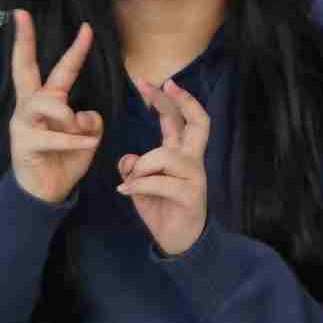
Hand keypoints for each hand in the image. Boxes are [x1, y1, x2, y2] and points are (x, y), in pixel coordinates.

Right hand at [4, 22, 107, 206]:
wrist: (44, 194)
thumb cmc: (63, 160)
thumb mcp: (85, 137)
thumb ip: (90, 121)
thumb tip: (84, 115)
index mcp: (46, 101)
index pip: (60, 69)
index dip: (75, 48)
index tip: (86, 26)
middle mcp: (30, 106)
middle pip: (24, 67)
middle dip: (24, 40)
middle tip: (21, 15)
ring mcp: (23, 123)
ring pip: (48, 102)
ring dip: (68, 116)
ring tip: (79, 132)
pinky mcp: (25, 143)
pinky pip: (54, 135)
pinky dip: (75, 140)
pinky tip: (88, 144)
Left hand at [115, 71, 215, 258]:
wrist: (178, 241)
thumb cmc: (162, 208)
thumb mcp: (141, 184)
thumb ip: (134, 167)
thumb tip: (128, 159)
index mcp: (181, 153)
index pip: (177, 119)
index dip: (164, 98)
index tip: (145, 81)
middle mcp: (192, 160)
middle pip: (198, 122)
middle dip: (181, 101)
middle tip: (166, 84)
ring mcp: (194, 177)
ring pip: (166, 155)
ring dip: (142, 165)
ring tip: (130, 181)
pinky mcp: (190, 196)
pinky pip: (160, 183)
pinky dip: (138, 185)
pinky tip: (125, 191)